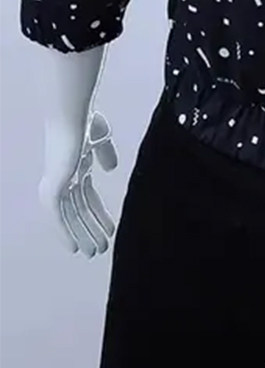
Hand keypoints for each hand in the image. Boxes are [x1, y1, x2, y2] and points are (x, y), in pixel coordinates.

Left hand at [39, 111, 117, 257]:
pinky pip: (58, 217)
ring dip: (83, 235)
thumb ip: (104, 153)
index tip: (110, 230)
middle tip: (100, 249)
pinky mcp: (51, 190)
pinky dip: (65, 233)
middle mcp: (64, 180)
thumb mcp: (100, 138)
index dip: (98, 215)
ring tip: (95, 252)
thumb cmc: (85, 120)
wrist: (71, 116)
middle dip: (90, 230)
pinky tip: (74, 248)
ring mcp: (57, 185)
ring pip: (71, 218)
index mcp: (75, 168)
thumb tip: (110, 169)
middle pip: (78, 211)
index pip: (87, 198)